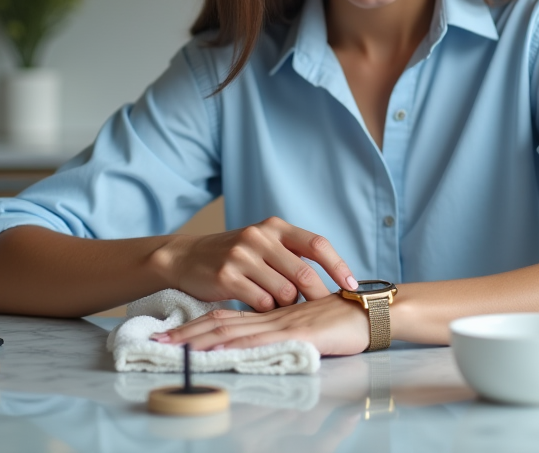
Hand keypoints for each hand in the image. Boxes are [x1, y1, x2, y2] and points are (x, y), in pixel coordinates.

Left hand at [151, 293, 370, 355]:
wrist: (372, 313)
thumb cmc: (346, 322)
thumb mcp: (308, 328)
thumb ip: (286, 333)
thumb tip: (265, 346)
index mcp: (271, 313)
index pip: (227, 318)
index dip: (197, 326)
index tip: (171, 335)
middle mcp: (270, 316)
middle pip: (220, 322)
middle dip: (186, 334)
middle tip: (157, 343)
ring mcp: (281, 323)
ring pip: (232, 331)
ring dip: (199, 340)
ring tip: (172, 349)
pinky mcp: (295, 334)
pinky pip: (258, 339)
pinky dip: (232, 344)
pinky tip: (214, 350)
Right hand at [164, 216, 357, 311]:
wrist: (186, 257)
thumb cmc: (234, 256)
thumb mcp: (262, 244)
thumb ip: (290, 255)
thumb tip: (331, 281)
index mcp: (275, 226)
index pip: (317, 244)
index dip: (338, 266)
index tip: (352, 286)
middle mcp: (260, 237)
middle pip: (303, 273)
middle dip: (318, 296)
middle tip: (325, 312)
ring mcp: (242, 256)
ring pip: (284, 292)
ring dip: (288, 306)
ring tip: (283, 309)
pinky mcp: (226, 277)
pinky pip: (261, 302)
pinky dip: (267, 311)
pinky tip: (261, 310)